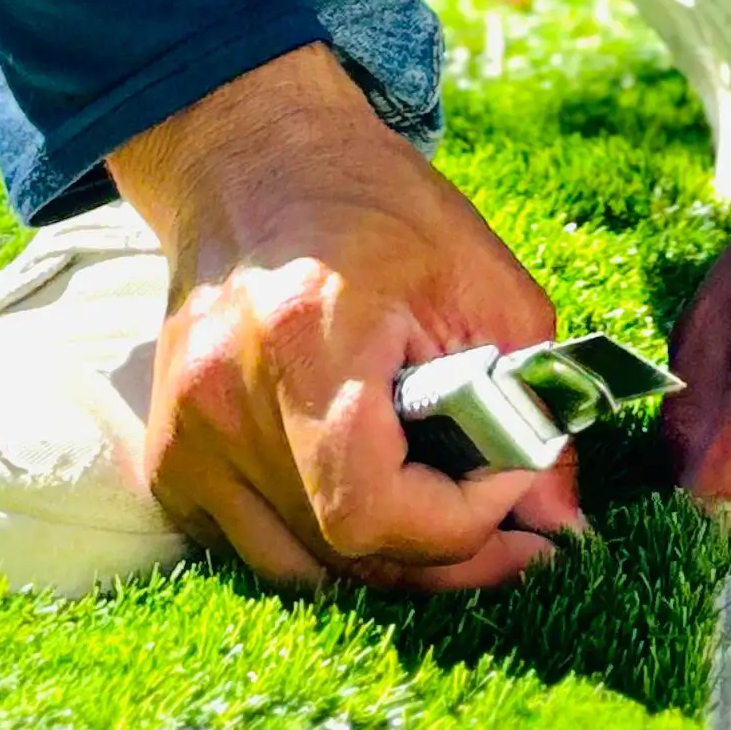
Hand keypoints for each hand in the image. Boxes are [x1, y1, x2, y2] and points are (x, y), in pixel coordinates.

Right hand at [110, 43, 582, 594]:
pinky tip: (366, 491)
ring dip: (380, 560)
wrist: (258, 160)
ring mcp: (185, 432)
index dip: (460, 524)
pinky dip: (316, 542)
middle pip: (339, 552)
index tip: (513, 477)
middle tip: (510, 533)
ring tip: (442, 517)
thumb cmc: (378, 207)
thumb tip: (562, 528)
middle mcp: (223, 396)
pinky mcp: (168, 452)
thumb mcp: (482, 283)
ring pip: (296, 569)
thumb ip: (531, 406)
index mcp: (304, 339)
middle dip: (441, 555)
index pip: (371, 510)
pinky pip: (252, 547)